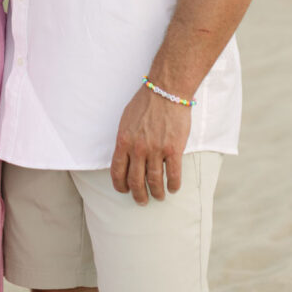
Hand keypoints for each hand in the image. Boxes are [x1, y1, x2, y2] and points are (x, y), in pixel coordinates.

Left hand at [110, 84, 191, 204]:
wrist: (166, 91)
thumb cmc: (145, 102)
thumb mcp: (126, 119)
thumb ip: (125, 139)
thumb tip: (125, 155)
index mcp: (124, 141)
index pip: (118, 171)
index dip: (120, 185)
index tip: (124, 190)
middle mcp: (138, 148)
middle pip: (135, 181)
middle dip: (138, 195)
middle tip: (142, 200)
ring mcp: (156, 150)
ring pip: (154, 181)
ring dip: (156, 193)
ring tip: (159, 197)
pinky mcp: (173, 150)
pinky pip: (173, 175)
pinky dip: (173, 185)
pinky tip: (173, 188)